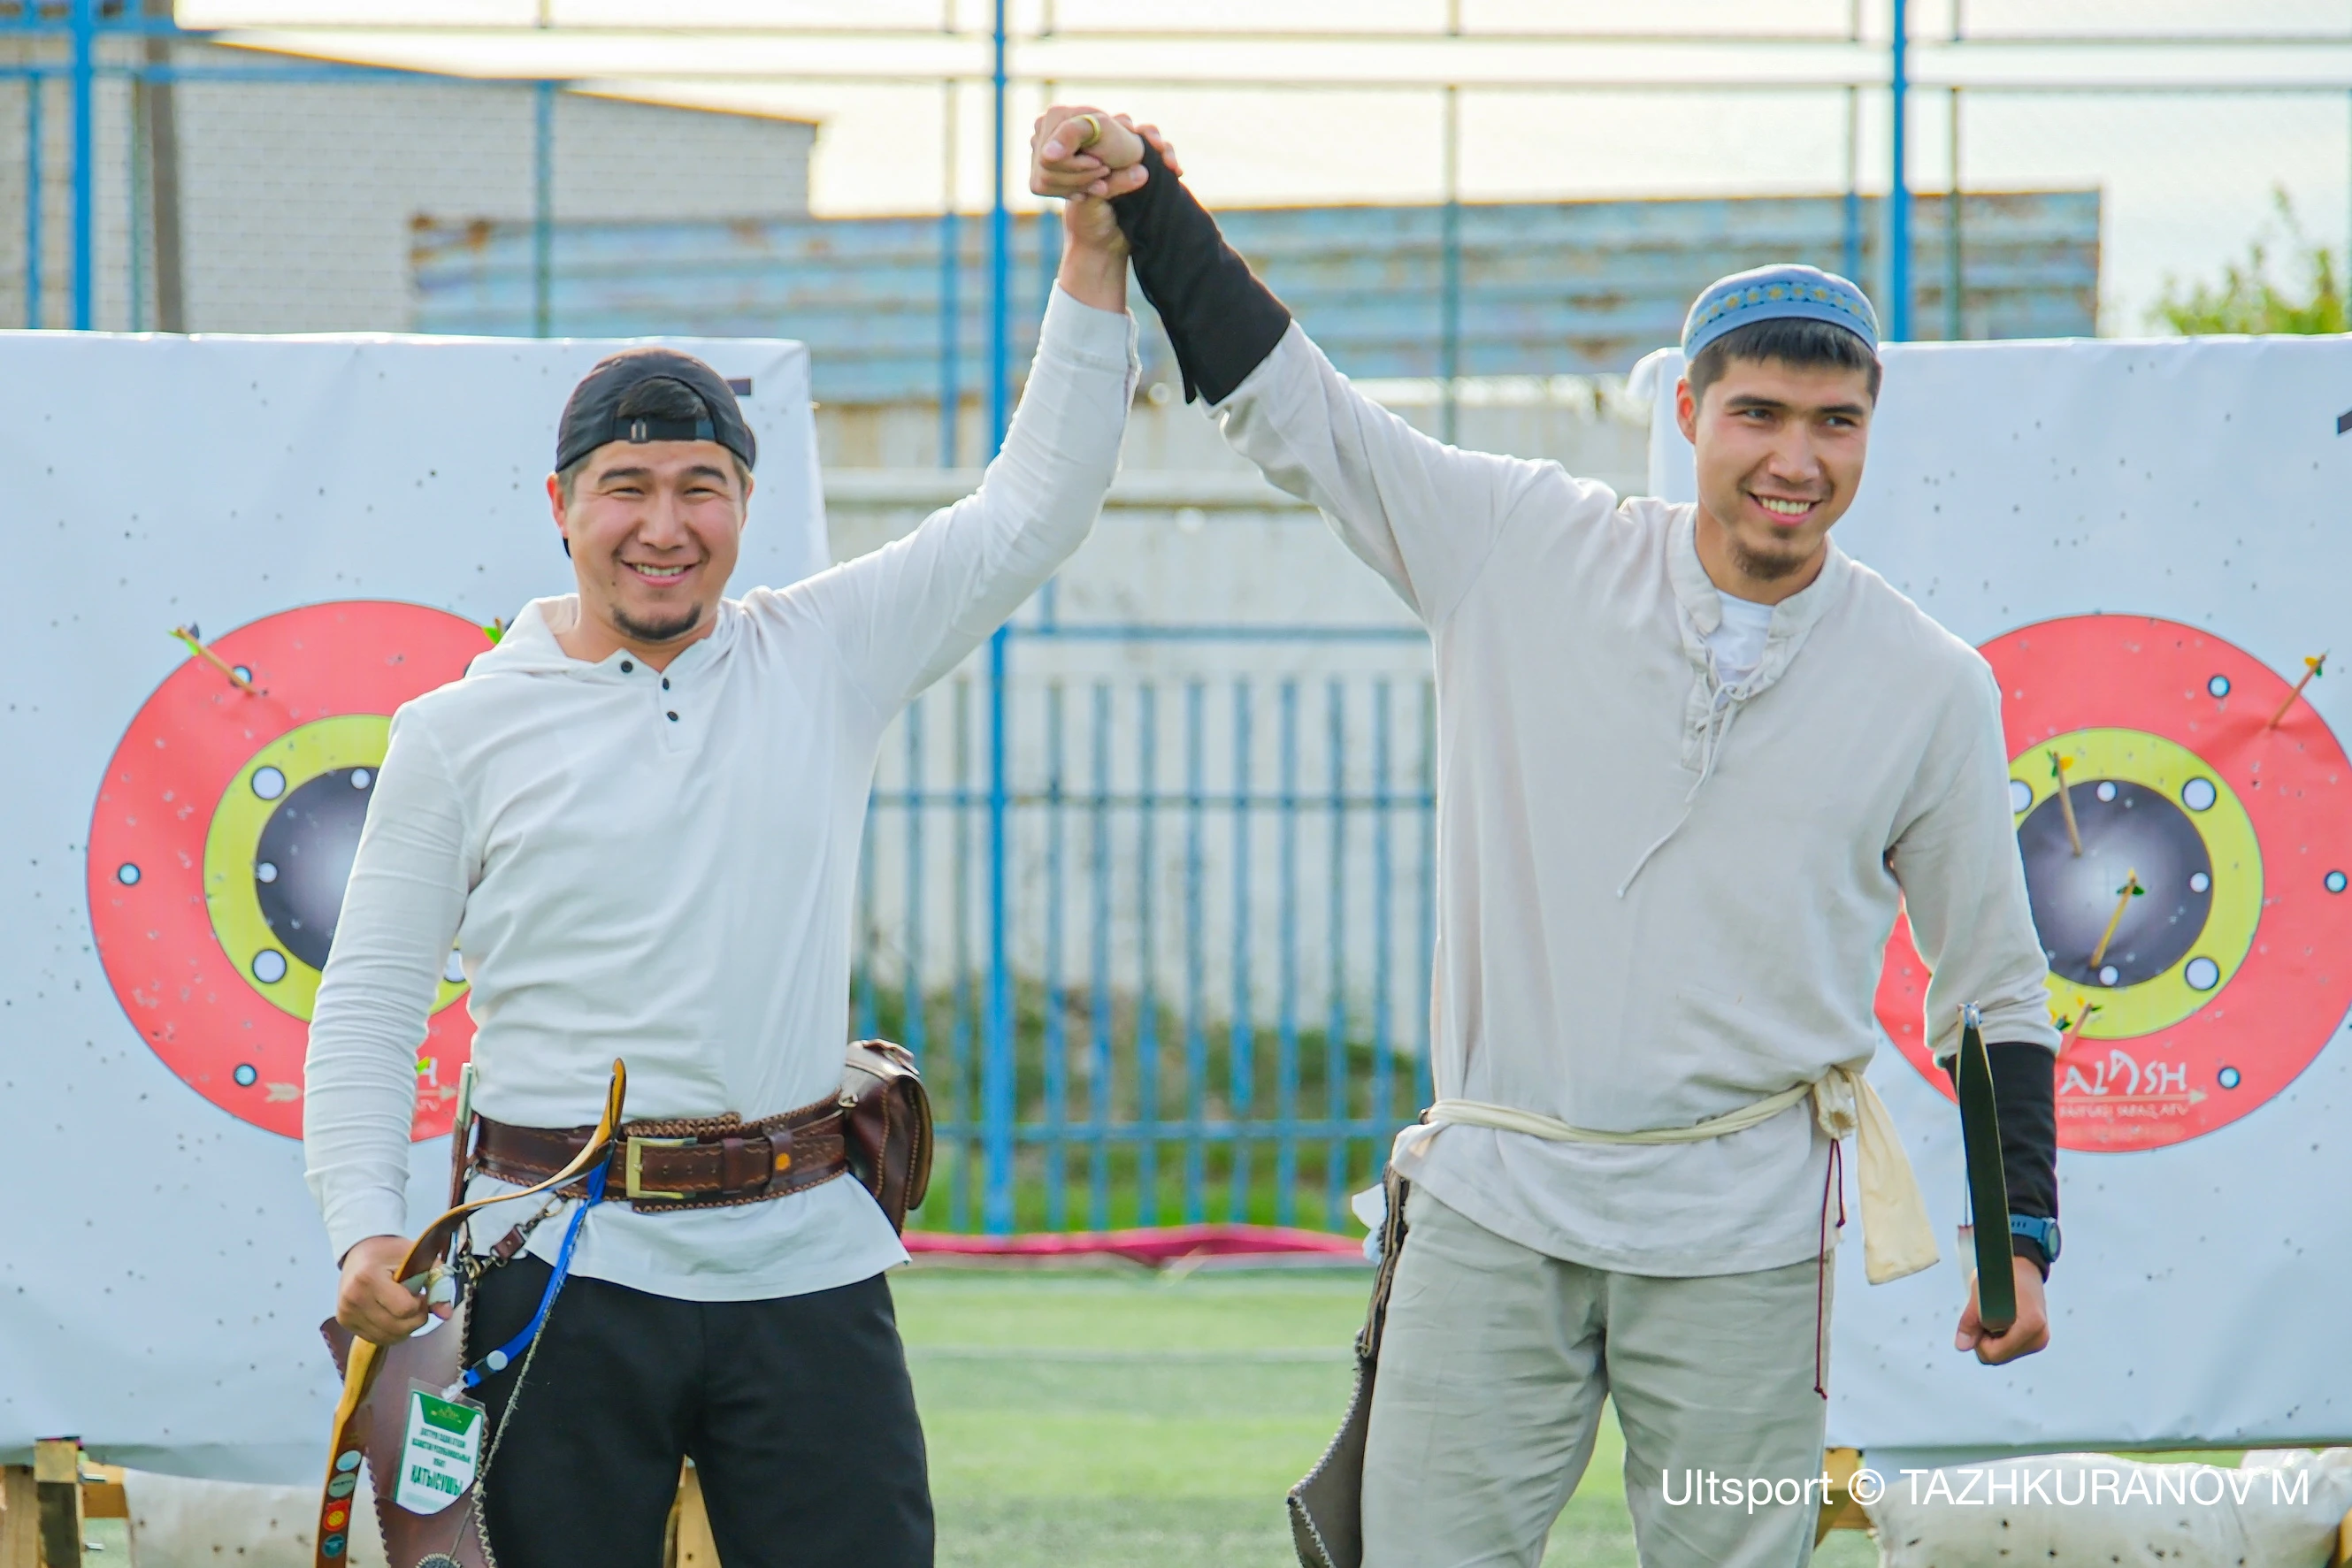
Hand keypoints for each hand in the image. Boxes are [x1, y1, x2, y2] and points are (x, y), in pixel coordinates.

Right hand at [336, 1233, 445, 1345]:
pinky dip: (390, 1331)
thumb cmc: (390, 1253)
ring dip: (404, 1327)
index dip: (420, 1304)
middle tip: (415, 1301)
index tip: (419, 1292)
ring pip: (387, 1337)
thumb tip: (446, 1314)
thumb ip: (437, 1282)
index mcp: (368, 1278)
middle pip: (397, 1327)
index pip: (404, 1309)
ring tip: (403, 1307)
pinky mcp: (344, 1322)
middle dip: (415, 1318)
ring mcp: (346, 1313)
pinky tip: (391, 1314)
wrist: (361, 1251)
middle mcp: (353, 1298)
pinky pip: (375, 1338)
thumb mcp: (418, 1258)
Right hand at [1030, 104, 1154, 200]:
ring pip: (1043, 180)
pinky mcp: (1037, 166)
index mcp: (1056, 114)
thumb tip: (1047, 155)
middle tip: (1103, 173)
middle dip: (1079, 177)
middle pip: (1045, 169)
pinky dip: (1068, 191)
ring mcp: (1036, 147)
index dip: (1077, 165)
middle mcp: (1041, 127)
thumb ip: (1072, 134)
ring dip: (1077, 185)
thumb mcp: (1105, 131)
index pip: (1050, 155)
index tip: (1100, 165)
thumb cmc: (1121, 143)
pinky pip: (1042, 187)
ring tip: (1099, 180)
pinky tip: (1086, 186)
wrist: (1128, 160)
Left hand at [1955, 1254, 2048, 1363]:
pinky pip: (2009, 1350)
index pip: (1994, 1354)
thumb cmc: (2002, 1277)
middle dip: (1985, 1341)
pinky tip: (2003, 1321)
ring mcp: (2040, 1341)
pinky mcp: (2037, 1341)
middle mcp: (2039, 1338)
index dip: (1979, 1340)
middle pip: (1998, 1358)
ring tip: (1996, 1316)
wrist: (2024, 1268)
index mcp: (2030, 1326)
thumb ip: (1969, 1322)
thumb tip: (1961, 1346)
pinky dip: (2000, 1339)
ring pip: (2002, 1356)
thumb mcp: (1980, 1295)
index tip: (1979, 1320)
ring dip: (1992, 1340)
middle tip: (1985, 1316)